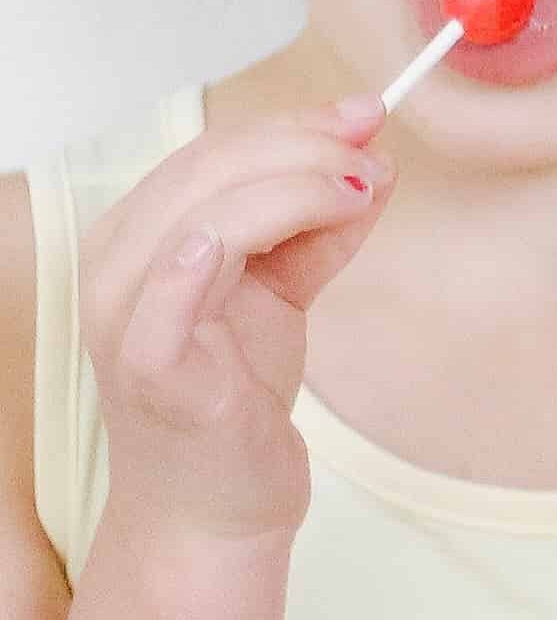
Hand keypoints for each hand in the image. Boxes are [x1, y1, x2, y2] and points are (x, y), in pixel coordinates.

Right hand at [77, 102, 390, 545]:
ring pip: (204, 215)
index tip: (364, 116)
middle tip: (372, 154)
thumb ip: (317, 228)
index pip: (211, 152)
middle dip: (303, 148)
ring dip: (294, 189)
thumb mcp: (281, 292)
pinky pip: (172, 292)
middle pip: (207, 171)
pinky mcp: (153, 366)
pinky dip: (209, 250)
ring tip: (362, 193)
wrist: (218, 504)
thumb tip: (375, 161)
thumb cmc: (236, 395)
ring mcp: (127, 317)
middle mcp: (118, 266)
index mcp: (139, 236)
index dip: (292, 124)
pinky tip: (266, 232)